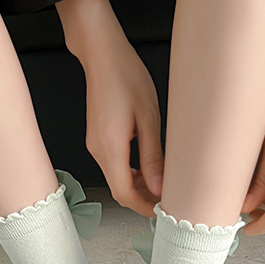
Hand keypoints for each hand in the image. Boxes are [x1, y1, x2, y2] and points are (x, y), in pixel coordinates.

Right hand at [57, 0, 162, 217]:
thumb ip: (153, 156)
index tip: (163, 210)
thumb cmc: (126, 77)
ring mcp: (95, 145)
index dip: (144, 207)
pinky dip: (131, 172)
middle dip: (143, 199)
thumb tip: (160, 188)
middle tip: (169, 198)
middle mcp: (98, 150)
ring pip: (117, 178)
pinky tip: (149, 166)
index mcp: (110, 148)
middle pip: (119, 189)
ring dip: (139, 185)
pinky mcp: (97, 138)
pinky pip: (114, 165)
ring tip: (164, 182)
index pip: (124, 193)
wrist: (102, 54)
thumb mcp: (148, 118)